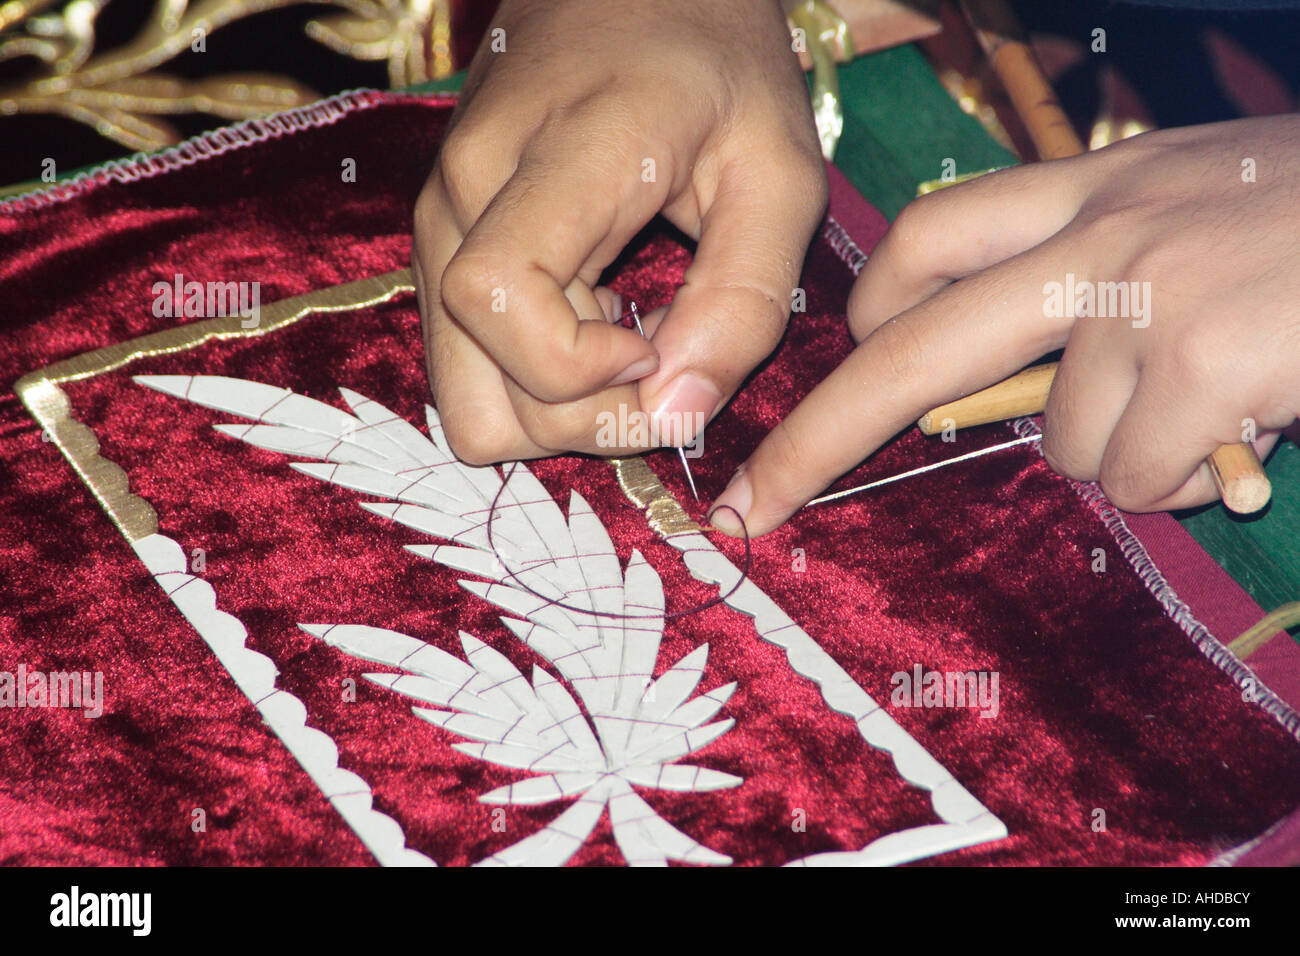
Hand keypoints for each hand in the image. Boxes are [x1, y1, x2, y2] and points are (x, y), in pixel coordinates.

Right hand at [412, 0, 826, 462]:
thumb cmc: (720, 65)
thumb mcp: (778, 174)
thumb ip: (744, 301)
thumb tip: (677, 416)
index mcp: (552, 155)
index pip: (497, 300)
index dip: (580, 368)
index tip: (656, 346)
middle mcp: (464, 194)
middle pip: (477, 389)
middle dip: (582, 418)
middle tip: (664, 363)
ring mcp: (439, 222)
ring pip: (464, 397)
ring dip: (555, 408)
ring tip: (629, 341)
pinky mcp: (443, 245)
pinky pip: (471, 364)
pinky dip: (535, 378)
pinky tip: (596, 322)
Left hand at [711, 116, 1299, 535]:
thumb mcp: (1193, 197)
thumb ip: (1095, 262)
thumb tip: (1024, 382)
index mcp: (1089, 182)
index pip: (925, 235)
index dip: (868, 310)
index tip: (841, 359)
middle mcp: (1098, 227)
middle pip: (905, 348)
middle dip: (817, 438)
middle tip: (754, 506)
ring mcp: (1145, 293)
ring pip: (1060, 441)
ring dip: (1118, 453)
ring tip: (1204, 406)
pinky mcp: (1201, 361)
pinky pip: (1137, 475)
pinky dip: (1181, 478)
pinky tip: (1240, 429)